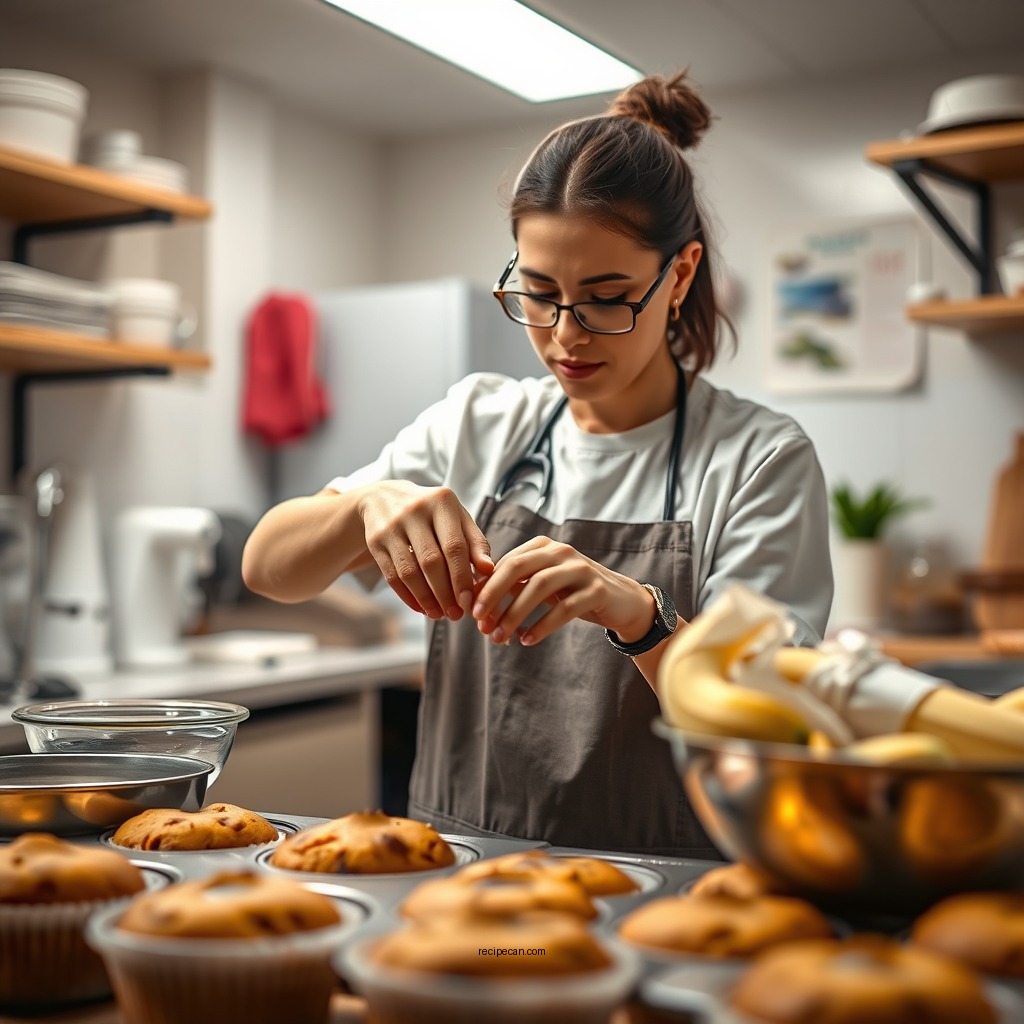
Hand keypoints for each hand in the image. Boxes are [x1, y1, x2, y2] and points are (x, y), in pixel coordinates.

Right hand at [356, 481, 492, 619]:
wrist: (384, 498)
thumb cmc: (432, 514)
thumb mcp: (456, 519)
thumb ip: (475, 543)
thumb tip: (488, 571)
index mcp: (442, 502)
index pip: (455, 546)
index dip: (462, 577)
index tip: (468, 602)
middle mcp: (414, 510)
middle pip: (431, 562)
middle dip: (445, 593)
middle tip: (455, 614)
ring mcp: (391, 525)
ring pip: (409, 572)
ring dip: (426, 599)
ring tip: (439, 614)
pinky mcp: (375, 541)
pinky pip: (392, 576)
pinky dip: (408, 596)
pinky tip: (421, 608)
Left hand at [471, 536, 654, 645]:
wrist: (621, 602)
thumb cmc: (572, 594)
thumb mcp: (542, 586)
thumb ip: (514, 587)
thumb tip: (477, 601)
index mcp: (543, 546)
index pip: (506, 562)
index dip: (486, 587)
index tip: (472, 612)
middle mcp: (561, 551)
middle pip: (518, 567)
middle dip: (494, 594)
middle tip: (479, 621)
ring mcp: (581, 569)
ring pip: (539, 587)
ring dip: (515, 614)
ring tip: (500, 638)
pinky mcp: (596, 590)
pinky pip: (564, 609)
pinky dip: (542, 626)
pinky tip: (527, 640)